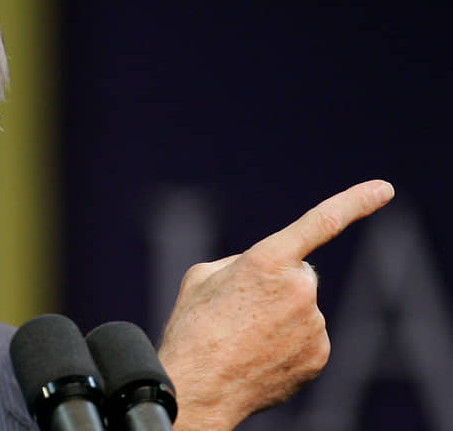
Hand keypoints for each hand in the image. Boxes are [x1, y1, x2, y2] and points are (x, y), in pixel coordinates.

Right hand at [157, 180, 394, 430]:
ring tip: (243, 338)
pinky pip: (308, 338)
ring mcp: (313, 324)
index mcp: (267, 260)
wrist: (198, 387)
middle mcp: (299, 289)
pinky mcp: (319, 354)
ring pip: (302, 309)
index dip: (356, 202)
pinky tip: (259, 355)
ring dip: (279, 317)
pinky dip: (288, 344)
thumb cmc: (193, 329)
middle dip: (277, 285)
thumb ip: (241, 262)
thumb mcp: (202, 277)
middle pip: (297, 276)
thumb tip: (268, 273)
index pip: (321, 222)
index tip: (385, 190)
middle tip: (240, 311)